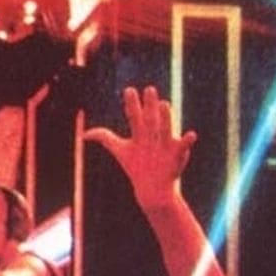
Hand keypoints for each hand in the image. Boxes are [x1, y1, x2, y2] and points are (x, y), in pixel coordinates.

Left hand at [82, 86, 196, 210]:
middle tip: (149, 89)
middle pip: (150, 117)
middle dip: (149, 104)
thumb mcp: (120, 150)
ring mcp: (165, 142)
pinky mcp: (176, 153)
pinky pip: (183, 145)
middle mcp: (153, 134)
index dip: (131, 104)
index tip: (128, 90)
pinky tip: (191, 135)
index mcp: (140, 132)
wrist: (151, 186)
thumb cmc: (136, 165)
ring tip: (164, 104)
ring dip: (165, 117)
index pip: (134, 115)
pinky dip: (187, 140)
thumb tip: (84, 134)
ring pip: (165, 128)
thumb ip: (105, 138)